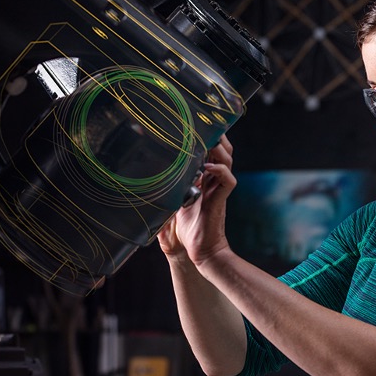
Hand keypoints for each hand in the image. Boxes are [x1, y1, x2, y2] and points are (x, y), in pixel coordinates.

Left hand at [157, 136, 235, 264]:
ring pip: (227, 160)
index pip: (211, 152)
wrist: (199, 250)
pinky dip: (220, 170)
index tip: (196, 125)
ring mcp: (218, 188)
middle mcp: (214, 180)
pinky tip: (207, 168)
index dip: (207, 138)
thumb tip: (146, 174)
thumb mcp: (174, 201)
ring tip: (209, 141)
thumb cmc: (187, 228)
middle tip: (205, 126)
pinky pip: (228, 179)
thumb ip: (169, 187)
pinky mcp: (221, 199)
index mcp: (205, 178)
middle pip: (223, 150)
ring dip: (219, 149)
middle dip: (217, 137)